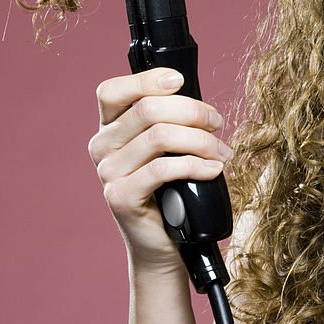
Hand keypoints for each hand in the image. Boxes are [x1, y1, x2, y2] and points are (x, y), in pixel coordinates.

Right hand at [88, 67, 232, 274]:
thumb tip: (197, 98)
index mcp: (109, 127)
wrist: (165, 243)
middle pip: (147, 109)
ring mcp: (107, 172)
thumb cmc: (174, 189)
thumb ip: (171, 120)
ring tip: (222, 152)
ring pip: (159, 135)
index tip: (180, 80)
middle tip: (218, 124)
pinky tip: (214, 169)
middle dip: (193, 111)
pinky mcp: (120, 196)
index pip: (112, 90)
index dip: (147, 80)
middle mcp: (101, 146)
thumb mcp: (170, 148)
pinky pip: (162, 168)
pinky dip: (195, 165)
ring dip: (201, 139)